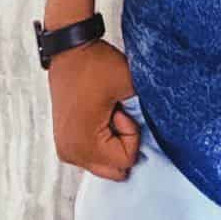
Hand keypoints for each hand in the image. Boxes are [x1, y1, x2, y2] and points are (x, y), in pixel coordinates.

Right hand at [48, 39, 141, 180]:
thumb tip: (155, 129)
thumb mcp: (127, 84)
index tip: (121, 110)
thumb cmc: (93, 65)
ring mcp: (66, 147)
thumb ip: (145, 111)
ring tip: (104, 111)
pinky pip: (92, 154)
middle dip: (121, 144)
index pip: (125, 161)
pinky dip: (101, 139)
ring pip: (103, 163)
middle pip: (113, 170)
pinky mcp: (65, 139)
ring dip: (111, 141)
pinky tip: (98, 115)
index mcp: (84, 144)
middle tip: (115, 114)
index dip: (131, 133)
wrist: (70, 49)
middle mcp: (71, 152)